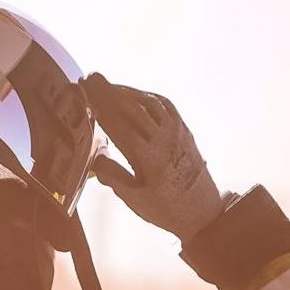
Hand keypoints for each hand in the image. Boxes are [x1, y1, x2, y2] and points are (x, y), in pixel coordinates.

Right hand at [82, 73, 227, 242]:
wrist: (203, 211)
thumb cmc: (166, 209)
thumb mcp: (134, 200)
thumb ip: (113, 177)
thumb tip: (94, 159)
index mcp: (148, 158)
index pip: (119, 124)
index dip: (100, 106)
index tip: (85, 94)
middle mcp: (164, 140)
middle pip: (132, 108)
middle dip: (109, 91)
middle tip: (91, 77)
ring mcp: (177, 133)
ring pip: (149, 103)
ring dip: (127, 91)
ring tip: (108, 86)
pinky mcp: (185, 130)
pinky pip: (165, 106)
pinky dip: (147, 97)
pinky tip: (135, 95)